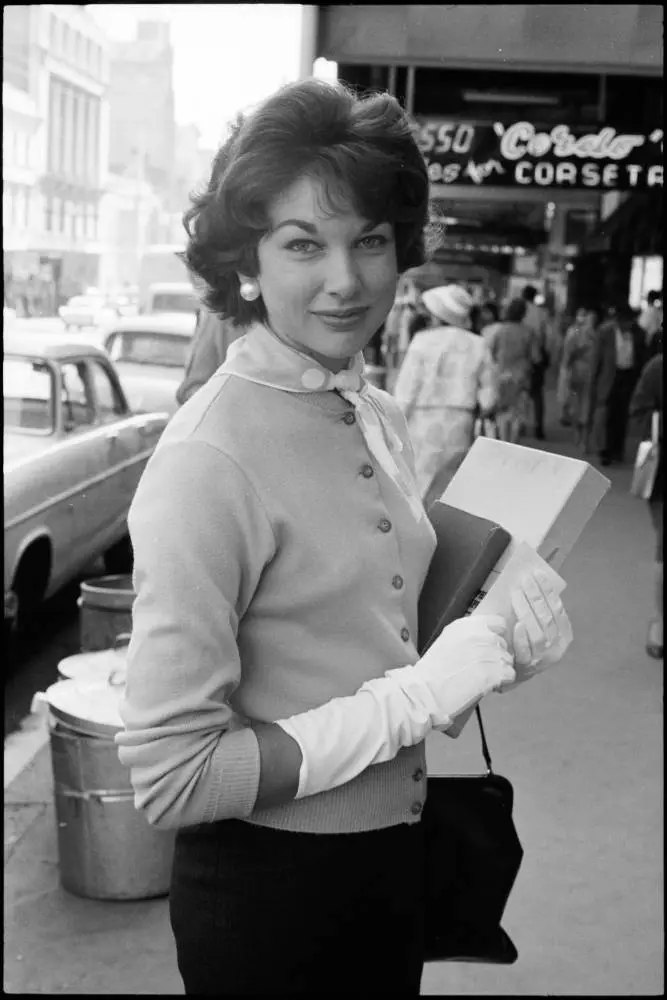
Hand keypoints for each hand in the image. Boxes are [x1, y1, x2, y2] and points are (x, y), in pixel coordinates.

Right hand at [387, 615, 516, 728]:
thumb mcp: (448, 640)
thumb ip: (469, 635)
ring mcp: (487, 653)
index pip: (499, 623)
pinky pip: (510, 674)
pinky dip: (502, 682)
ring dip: (499, 670)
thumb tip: (486, 638)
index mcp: (467, 624)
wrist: (425, 691)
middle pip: (504, 644)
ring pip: (508, 660)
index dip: (496, 637)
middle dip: (497, 656)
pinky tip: (487, 685)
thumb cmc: (433, 670)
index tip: (487, 649)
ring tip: (481, 678)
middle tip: (481, 669)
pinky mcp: (493, 672)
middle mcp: (480, 634)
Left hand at [501, 569, 572, 690]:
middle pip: (547, 618)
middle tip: (524, 579)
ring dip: (527, 610)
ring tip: (517, 593)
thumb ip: (539, 611)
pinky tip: (517, 624)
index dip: (548, 591)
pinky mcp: (527, 667)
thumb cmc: (526, 644)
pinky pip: (526, 651)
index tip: (538, 574)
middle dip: (536, 596)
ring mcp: (542, 659)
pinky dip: (522, 638)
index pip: (558, 609)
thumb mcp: (538, 628)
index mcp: (564, 635)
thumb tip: (531, 582)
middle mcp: (557, 647)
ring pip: (538, 632)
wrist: (513, 675)